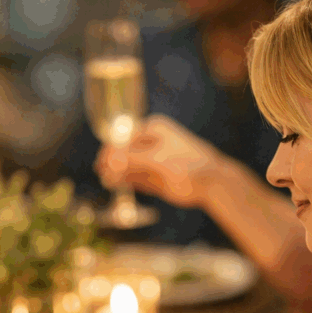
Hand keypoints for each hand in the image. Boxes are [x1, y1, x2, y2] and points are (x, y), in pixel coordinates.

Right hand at [95, 114, 224, 208]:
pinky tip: (115, 182)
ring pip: (130, 166)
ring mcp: (155, 162)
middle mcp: (153, 144)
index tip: (102, 160)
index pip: (125, 137)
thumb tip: (109, 159)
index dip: (111, 148)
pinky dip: (126, 180)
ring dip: (117, 171)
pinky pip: (137, 179)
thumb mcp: (156, 158)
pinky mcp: (157, 179)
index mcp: (154, 130)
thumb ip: (131, 158)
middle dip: (113, 161)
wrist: (210, 182)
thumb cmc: (186, 164)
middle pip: (126, 152)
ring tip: (105, 178)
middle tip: (100, 170)